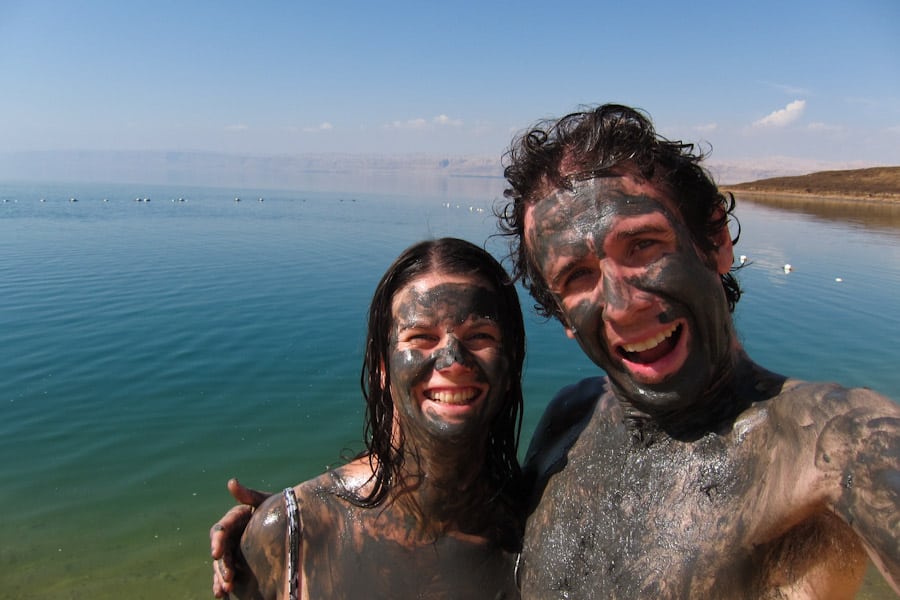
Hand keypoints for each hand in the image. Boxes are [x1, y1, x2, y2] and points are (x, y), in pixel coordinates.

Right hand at [211, 478, 271, 597]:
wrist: (293, 520)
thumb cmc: (279, 507)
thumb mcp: (265, 501)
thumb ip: (248, 495)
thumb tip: (231, 482)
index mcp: (234, 519)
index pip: (220, 531)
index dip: (217, 542)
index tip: (216, 553)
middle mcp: (231, 535)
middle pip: (220, 551)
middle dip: (221, 566)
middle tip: (229, 579)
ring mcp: (235, 549)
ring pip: (222, 565)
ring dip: (221, 577)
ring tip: (225, 589)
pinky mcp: (240, 561)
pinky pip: (227, 574)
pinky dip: (222, 583)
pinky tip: (222, 594)